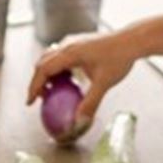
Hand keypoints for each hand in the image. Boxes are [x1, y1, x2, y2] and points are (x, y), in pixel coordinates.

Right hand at [25, 29, 143, 126]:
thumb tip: (80, 122)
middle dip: (37, 81)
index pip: (43, 70)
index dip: (34, 87)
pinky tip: (66, 79)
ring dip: (46, 73)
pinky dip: (56, 67)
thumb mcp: (104, 84)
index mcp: (69, 53)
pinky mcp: (80, 42)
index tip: (30, 102)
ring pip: (50, 56)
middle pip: (43, 62)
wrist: (132, 40)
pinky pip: (60, 54)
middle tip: (39, 98)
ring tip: (50, 90)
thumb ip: (90, 103)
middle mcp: (68, 44)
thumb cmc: (119, 58)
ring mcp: (73, 41)